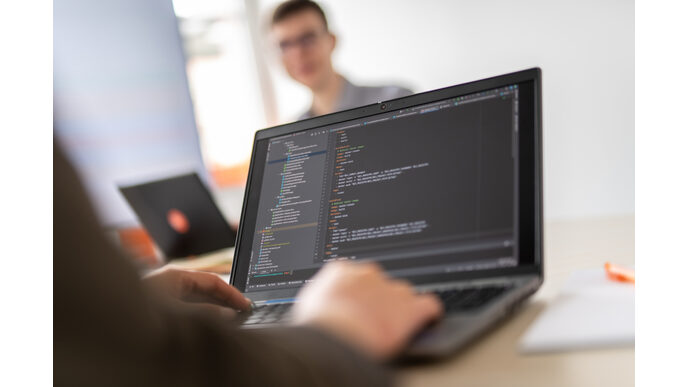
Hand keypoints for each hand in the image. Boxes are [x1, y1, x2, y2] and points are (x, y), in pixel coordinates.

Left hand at [143, 267, 251, 318]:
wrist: (107, 325)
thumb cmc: (137, 313)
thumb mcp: (177, 312)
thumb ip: (205, 313)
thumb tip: (227, 314)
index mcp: (175, 276)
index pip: (212, 280)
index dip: (232, 293)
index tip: (245, 305)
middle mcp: (170, 283)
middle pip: (205, 289)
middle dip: (224, 301)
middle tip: (242, 314)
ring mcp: (164, 295)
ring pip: (197, 301)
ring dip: (213, 310)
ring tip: (229, 322)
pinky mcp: (159, 307)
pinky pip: (187, 309)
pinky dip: (201, 316)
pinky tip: (208, 326)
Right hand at [292, 261, 441, 359]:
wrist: (335, 336)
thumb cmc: (318, 325)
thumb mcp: (309, 302)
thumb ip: (323, 295)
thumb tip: (323, 302)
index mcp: (342, 271)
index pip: (355, 275)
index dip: (358, 293)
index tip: (357, 304)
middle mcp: (369, 274)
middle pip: (381, 284)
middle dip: (378, 300)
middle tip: (371, 320)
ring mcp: (392, 289)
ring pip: (403, 295)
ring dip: (399, 309)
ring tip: (391, 327)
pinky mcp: (411, 307)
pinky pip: (428, 305)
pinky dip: (428, 314)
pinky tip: (426, 321)